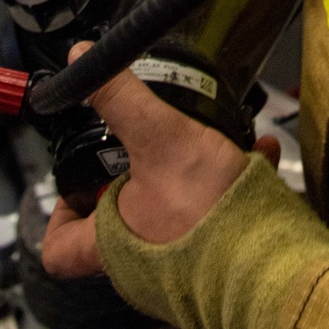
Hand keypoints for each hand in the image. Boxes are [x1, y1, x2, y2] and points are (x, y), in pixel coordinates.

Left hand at [41, 43, 279, 278]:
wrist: (270, 257)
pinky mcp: (219, 260)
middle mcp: (140, 267)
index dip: (58, 215)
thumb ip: (120, 99)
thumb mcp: (160, 137)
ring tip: (202, 142)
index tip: (77, 181)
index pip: (58, 250)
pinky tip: (254, 154)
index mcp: (110, 246)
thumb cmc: (207, 211)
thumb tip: (81, 60)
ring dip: (184, 177)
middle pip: (117, 223)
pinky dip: (229, 185)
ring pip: (169, 216)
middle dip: (132, 179)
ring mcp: (180, 267)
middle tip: (144, 146)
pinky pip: (216, 216)